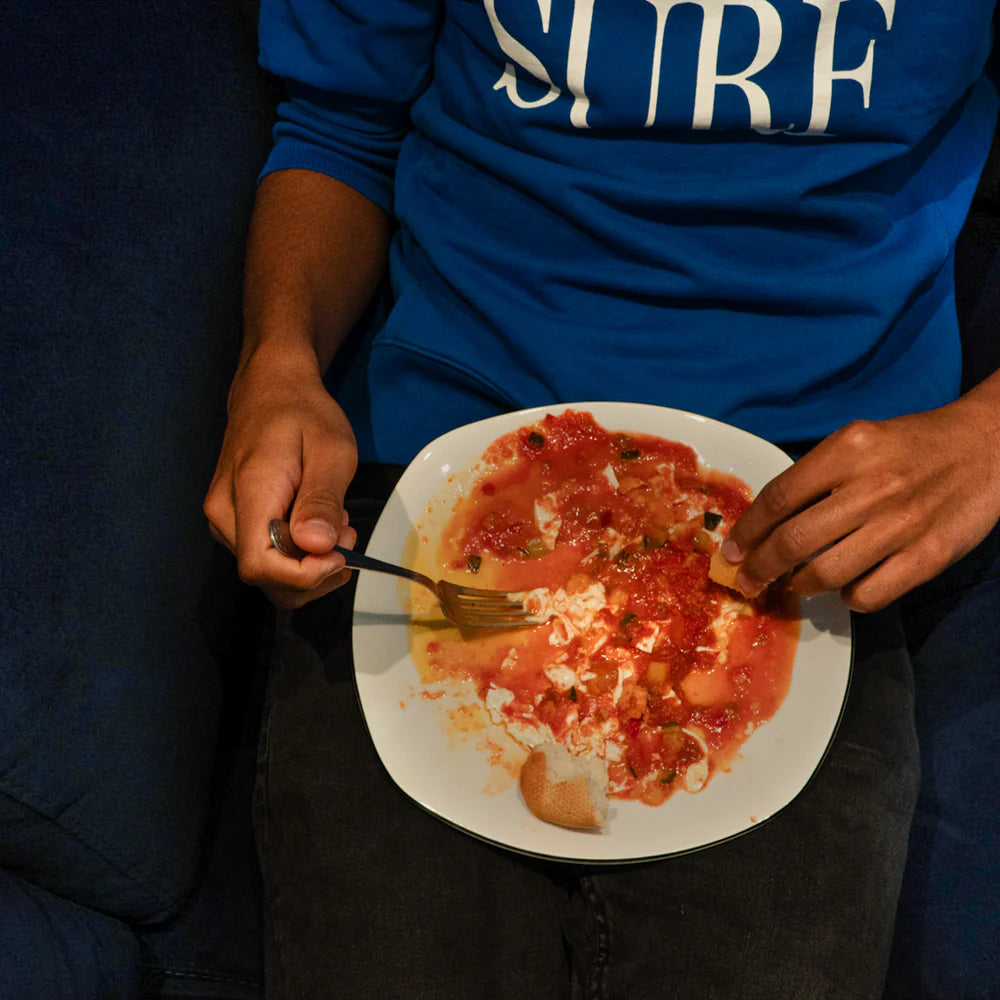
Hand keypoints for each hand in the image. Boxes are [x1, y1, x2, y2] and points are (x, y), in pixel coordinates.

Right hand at [204, 347, 358, 608]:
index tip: (340, 556)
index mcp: (248, 494)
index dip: (303, 576)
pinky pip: (264, 556)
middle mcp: (224, 514)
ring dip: (308, 566)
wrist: (270, 387)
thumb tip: (315, 545)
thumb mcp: (331, 450)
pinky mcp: (233, 520)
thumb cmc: (304, 413)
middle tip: (347, 536)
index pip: (260, 566)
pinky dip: (297, 555)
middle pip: (264, 578)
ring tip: (337, 526)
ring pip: (266, 573)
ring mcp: (224, 519)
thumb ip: (322, 499)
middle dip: (313, 573)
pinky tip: (318, 525)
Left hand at [720, 396, 999, 611]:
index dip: (747, 530)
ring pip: (827, 573)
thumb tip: (765, 522)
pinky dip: (847, 598)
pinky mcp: (930, 556)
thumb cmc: (912, 445)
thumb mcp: (859, 441)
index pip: (779, 498)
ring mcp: (902, 524)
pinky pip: (870, 594)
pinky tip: (845, 587)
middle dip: (761, 567)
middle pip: (794, 540)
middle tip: (748, 580)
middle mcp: (872, 486)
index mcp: (847, 451)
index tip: (731, 551)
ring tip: (793, 584)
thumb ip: (816, 475)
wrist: (987, 445)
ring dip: (800, 585)